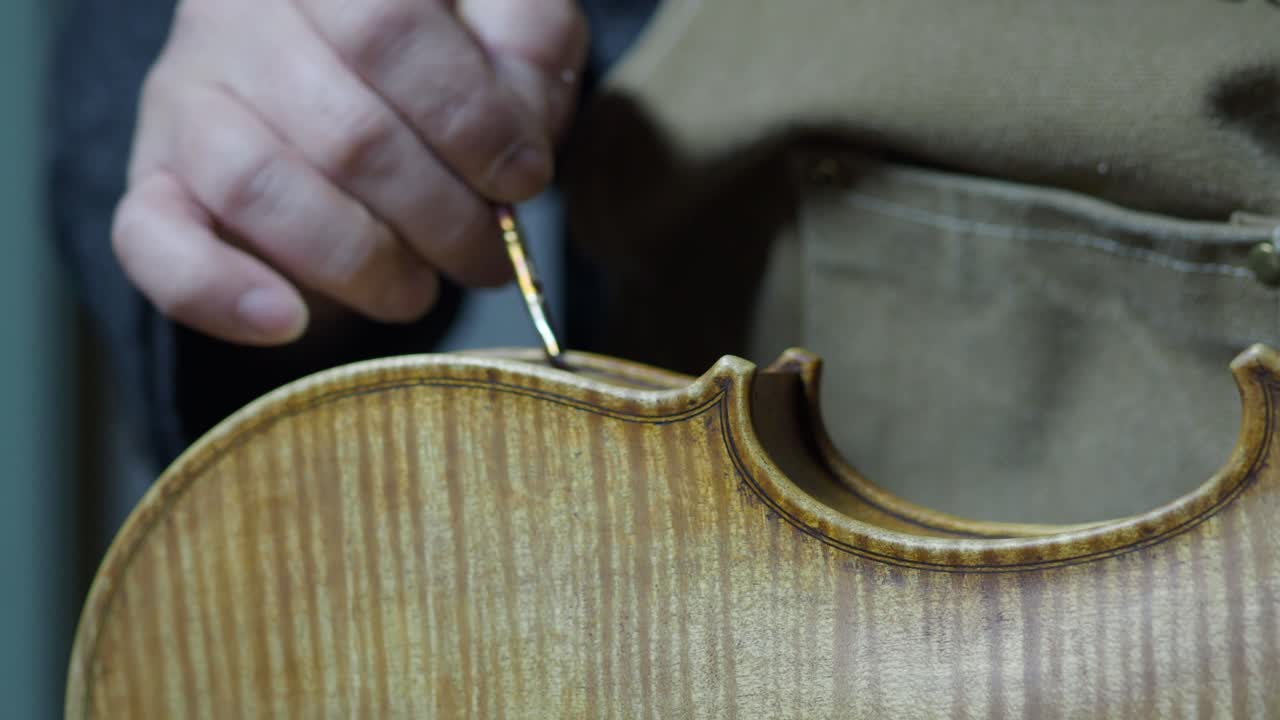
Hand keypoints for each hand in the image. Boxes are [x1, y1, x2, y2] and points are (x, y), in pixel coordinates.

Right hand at [112, 0, 586, 344]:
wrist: (345, 74)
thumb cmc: (442, 56)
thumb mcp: (505, 25)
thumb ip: (526, 49)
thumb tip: (515, 142)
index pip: (388, 28)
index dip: (469, 122)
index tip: (522, 180)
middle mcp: (242, 14)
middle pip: (343, 131)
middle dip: (440, 216)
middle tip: (489, 255)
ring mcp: (187, 94)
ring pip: (258, 188)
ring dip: (362, 263)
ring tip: (418, 290)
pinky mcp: (155, 177)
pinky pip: (152, 240)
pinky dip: (215, 293)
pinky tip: (286, 320)